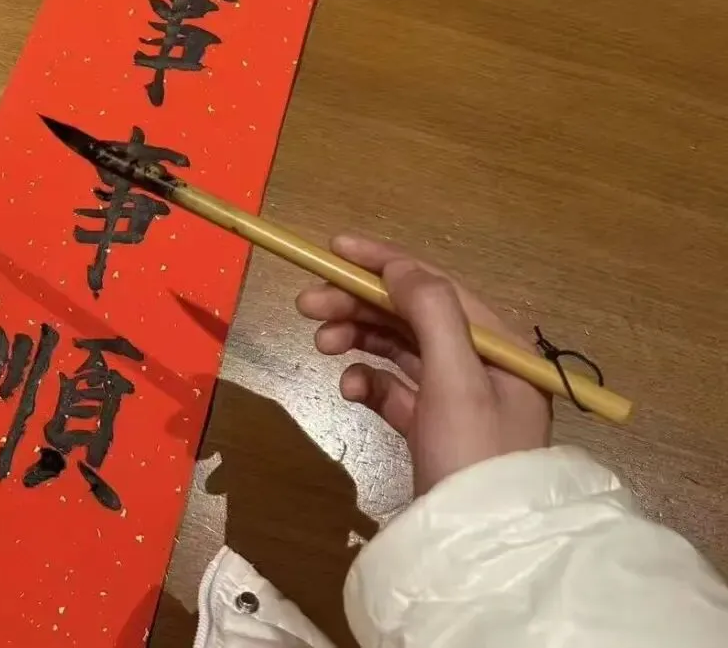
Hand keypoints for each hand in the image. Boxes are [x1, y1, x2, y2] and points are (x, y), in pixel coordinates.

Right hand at [296, 234, 551, 494]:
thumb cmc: (474, 456)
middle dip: (358, 304)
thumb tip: (397, 266)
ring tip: (319, 345)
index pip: (434, 284)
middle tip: (305, 304)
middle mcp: (482, 364)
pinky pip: (395, 390)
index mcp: (498, 343)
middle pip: (411, 316)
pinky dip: (368, 383)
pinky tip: (348, 389)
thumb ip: (430, 311)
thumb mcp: (457, 378)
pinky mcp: (435, 432)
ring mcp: (458, 401)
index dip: (383, 262)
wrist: (480, 555)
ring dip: (357, 338)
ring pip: (399, 349)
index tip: (332, 248)